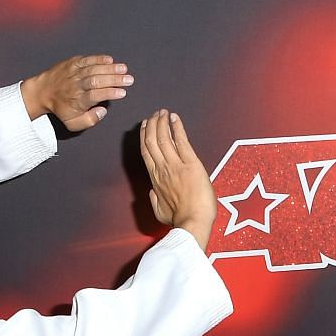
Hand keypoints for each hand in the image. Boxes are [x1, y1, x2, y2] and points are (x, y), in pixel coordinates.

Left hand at [23, 55, 130, 131]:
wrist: (43, 91)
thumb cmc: (61, 108)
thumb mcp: (73, 123)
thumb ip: (90, 120)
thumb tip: (103, 111)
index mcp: (78, 100)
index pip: (95, 95)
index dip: (109, 93)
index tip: (122, 92)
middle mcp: (76, 85)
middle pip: (96, 81)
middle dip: (114, 79)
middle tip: (129, 79)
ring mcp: (74, 72)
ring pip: (93, 69)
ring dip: (110, 68)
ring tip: (124, 69)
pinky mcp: (73, 63)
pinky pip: (87, 59)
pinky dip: (99, 59)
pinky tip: (110, 60)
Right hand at [139, 109, 216, 250]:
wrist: (192, 223)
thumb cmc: (178, 220)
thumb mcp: (160, 211)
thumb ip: (154, 199)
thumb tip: (152, 193)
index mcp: (155, 179)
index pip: (146, 153)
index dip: (144, 137)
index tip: (144, 127)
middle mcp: (162, 169)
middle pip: (152, 141)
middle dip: (152, 125)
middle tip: (154, 115)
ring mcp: (176, 165)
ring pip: (164, 138)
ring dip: (162, 123)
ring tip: (163, 112)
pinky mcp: (191, 164)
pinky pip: (181, 141)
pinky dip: (177, 128)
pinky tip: (175, 118)